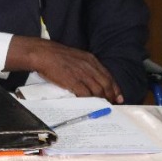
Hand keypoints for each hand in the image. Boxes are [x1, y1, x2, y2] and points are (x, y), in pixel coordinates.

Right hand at [7, 36, 123, 102]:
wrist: (42, 53)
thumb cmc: (56, 54)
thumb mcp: (75, 56)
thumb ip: (85, 65)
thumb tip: (91, 77)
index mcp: (90, 59)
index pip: (108, 75)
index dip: (115, 88)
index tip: (118, 97)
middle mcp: (89, 67)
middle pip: (105, 84)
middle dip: (110, 96)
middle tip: (111, 105)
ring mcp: (82, 74)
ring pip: (98, 90)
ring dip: (101, 100)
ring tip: (102, 107)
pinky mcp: (73, 81)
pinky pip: (86, 94)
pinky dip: (90, 101)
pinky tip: (90, 105)